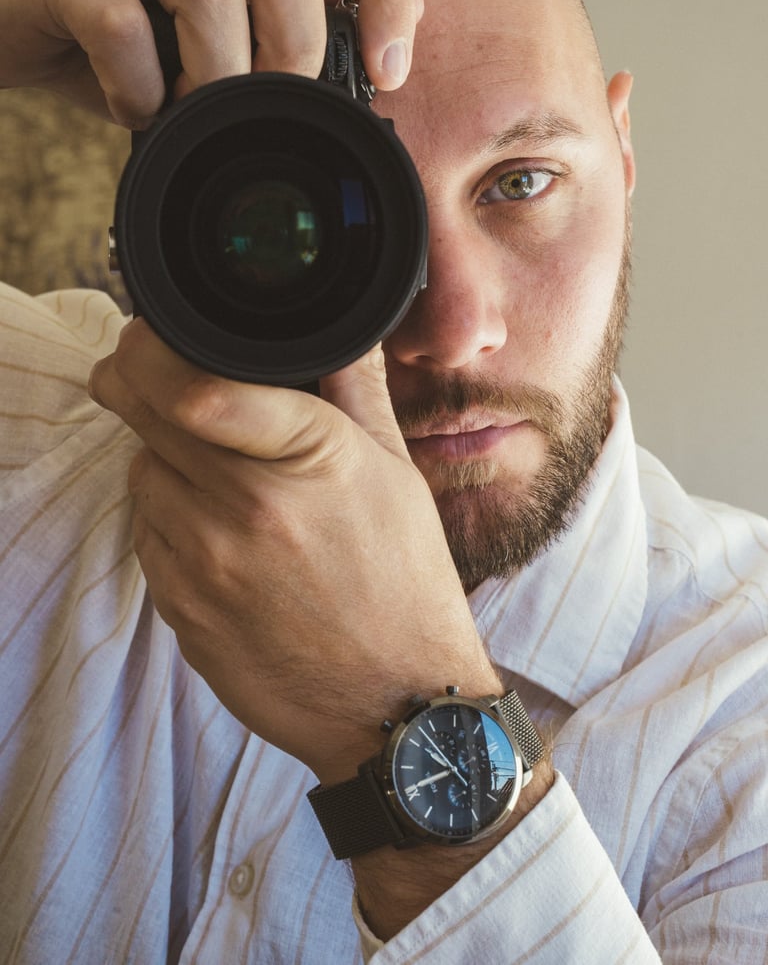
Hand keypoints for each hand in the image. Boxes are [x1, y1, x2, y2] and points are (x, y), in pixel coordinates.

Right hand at [0, 0, 421, 126]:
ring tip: (197, 111)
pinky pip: (122, 29)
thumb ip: (286, 39)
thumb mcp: (223, 39)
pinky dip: (138, 90)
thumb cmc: (133, 35)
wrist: (19, 17)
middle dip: (293, 48)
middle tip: (272, 107)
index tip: (386, 74)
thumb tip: (369, 79)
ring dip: (216, 74)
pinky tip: (136, 110)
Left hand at [88, 320, 498, 783]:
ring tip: (215, 469)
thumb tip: (341, 328)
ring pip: (141, 470)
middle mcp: (245, 508)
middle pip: (145, 414)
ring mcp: (204, 562)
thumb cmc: (404, 583)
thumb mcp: (396, 473)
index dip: (153, 350)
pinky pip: (147, 532)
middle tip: (150, 372)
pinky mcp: (179, 606)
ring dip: (161, 456)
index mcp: (307, 460)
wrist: (393, 705)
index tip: (150, 335)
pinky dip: (167, 516)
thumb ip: (356, 390)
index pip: (196, 387)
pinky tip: (217, 529)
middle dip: (139, 381)